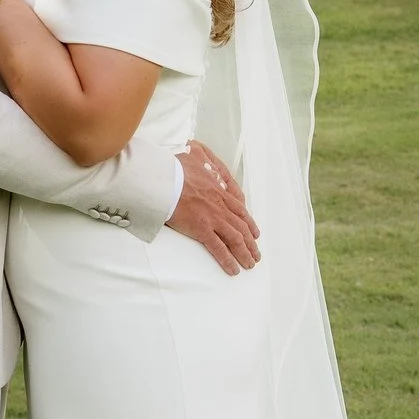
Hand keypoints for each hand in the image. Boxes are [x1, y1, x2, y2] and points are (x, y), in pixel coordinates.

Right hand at [169, 141, 260, 274]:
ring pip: (236, 238)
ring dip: (245, 253)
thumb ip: (200, 154)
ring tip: (250, 264)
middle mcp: (220, 204)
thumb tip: (197, 149)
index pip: (239, 207)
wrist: (163, 179)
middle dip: (251, 241)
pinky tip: (234, 270)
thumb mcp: (192, 152)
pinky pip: (219, 248)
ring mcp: (213, 217)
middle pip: (242, 225)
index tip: (254, 231)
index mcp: (218, 189)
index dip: (249, 221)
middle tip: (256, 253)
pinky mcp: (202, 229)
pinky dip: (228, 260)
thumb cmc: (174, 167)